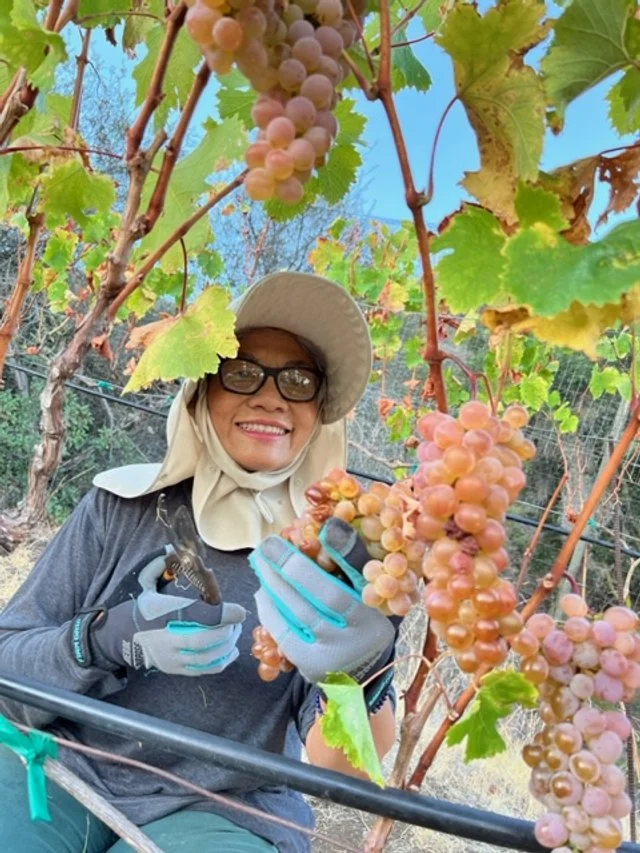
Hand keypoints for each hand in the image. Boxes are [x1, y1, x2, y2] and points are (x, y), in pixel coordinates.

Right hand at [73, 551, 245, 675]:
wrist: (116, 638)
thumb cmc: (135, 609)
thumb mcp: (143, 583)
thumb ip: (159, 565)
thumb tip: (171, 548)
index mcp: (161, 614)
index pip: (198, 617)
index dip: (223, 615)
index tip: (240, 611)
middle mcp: (167, 638)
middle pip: (206, 640)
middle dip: (227, 630)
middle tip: (237, 621)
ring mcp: (171, 658)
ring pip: (207, 657)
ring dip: (227, 645)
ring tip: (234, 632)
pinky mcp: (174, 669)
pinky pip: (204, 670)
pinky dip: (222, 661)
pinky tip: (230, 650)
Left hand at [249, 518, 395, 685]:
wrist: (363, 670)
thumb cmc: (364, 618)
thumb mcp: (369, 590)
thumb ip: (352, 561)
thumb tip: (329, 526)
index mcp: (375, 612)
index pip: (350, 583)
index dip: (336, 554)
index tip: (315, 530)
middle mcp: (357, 636)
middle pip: (320, 596)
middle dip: (290, 567)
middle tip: (268, 544)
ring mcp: (332, 654)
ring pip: (298, 613)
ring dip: (274, 584)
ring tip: (261, 562)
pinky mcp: (311, 666)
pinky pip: (284, 633)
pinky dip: (270, 609)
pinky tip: (263, 591)